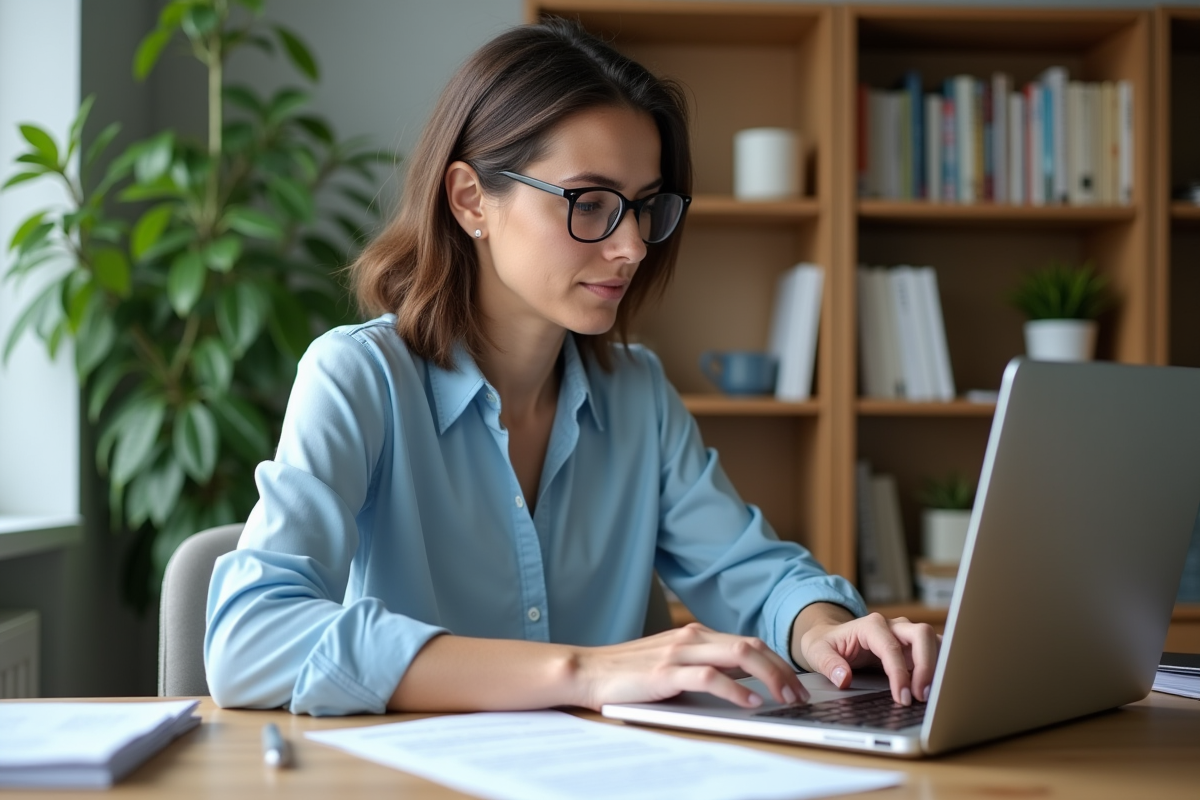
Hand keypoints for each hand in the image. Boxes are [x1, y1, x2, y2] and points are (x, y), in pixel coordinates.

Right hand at [573, 622, 808, 711]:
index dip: (777, 662)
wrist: (588, 671)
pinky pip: (711, 677)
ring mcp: (680, 652)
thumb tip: (741, 686)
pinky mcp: (667, 672)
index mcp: (696, 635)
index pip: (748, 642)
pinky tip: (750, 704)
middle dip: (782, 669)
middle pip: (752, 645)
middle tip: (799, 695)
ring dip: (769, 677)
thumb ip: (702, 668)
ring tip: (785, 698)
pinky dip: (736, 690)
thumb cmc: (628, 674)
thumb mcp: (672, 666)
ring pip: (739, 655)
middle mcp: (692, 637)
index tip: (794, 683)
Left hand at [792, 605, 940, 705]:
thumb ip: (828, 664)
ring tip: (931, 695)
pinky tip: (935, 688)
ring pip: (934, 641)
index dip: (899, 673)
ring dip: (938, 666)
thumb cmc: (826, 643)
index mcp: (870, 625)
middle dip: (927, 665)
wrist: (830, 637)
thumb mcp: (817, 651)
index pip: (891, 647)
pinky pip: (935, 652)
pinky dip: (940, 668)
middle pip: (922, 635)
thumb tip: (844, 679)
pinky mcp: (914, 648)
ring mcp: (906, 635)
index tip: (903, 697)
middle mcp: (893, 626)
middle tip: (923, 696)